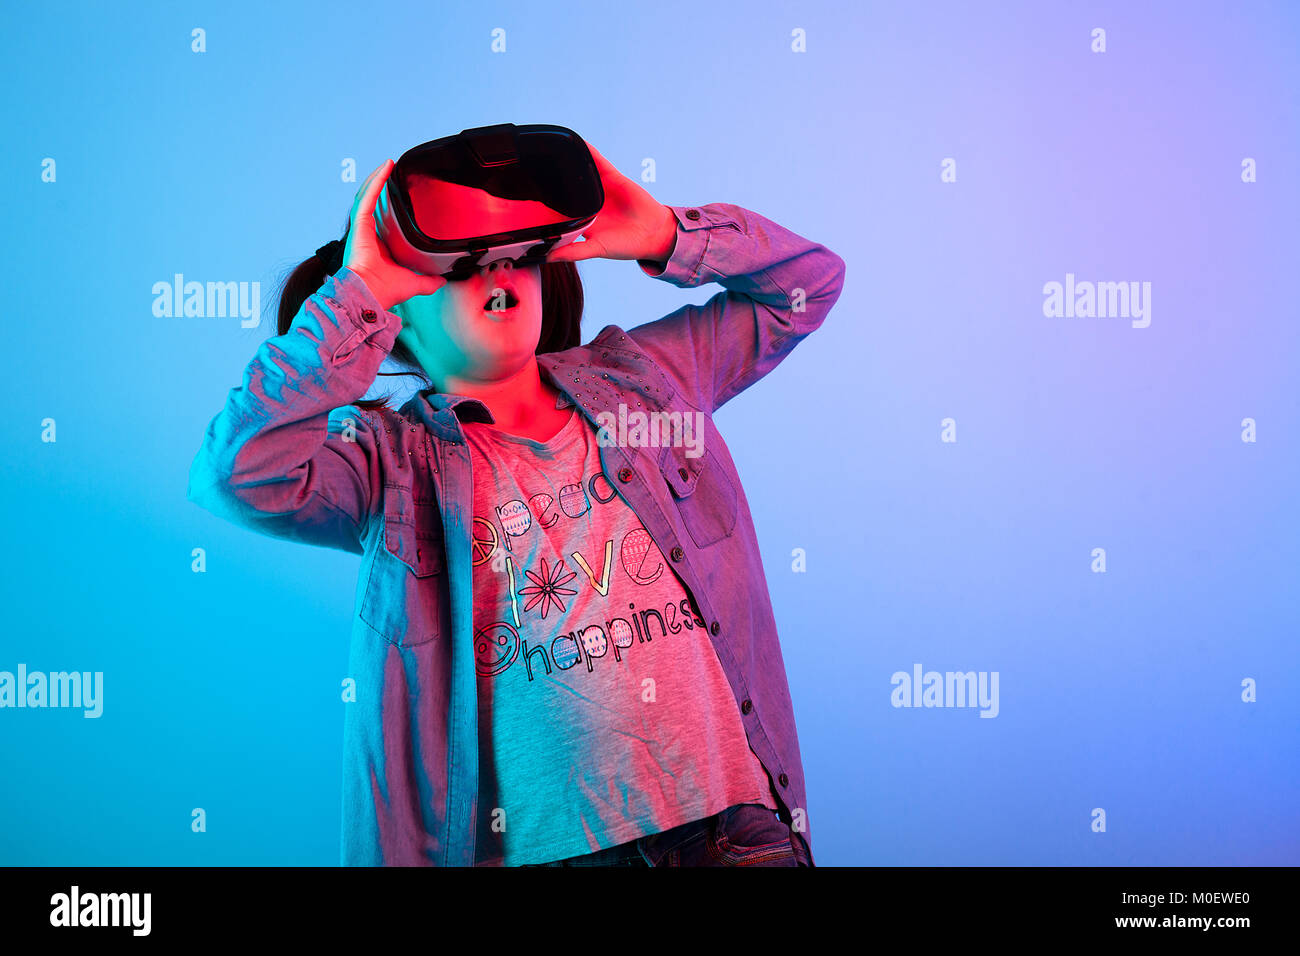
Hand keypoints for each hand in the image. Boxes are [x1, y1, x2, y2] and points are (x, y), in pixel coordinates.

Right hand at [341, 159, 446, 310]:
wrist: (370, 294)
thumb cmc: (384, 291)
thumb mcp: (413, 283)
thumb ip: (428, 281)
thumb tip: (442, 280)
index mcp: (377, 246)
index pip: (381, 219)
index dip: (387, 206)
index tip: (398, 195)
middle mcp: (367, 235)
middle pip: (371, 203)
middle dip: (380, 186)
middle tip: (391, 172)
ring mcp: (361, 228)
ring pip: (367, 196)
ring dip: (377, 178)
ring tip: (388, 164)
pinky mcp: (359, 224)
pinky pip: (367, 197)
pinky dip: (376, 181)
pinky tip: (385, 168)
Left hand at [544, 144, 676, 265]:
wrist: (653, 234)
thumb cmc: (626, 246)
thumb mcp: (596, 250)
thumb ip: (573, 252)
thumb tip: (547, 257)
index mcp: (583, 218)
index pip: (559, 207)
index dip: (545, 201)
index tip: (527, 196)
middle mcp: (589, 201)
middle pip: (567, 186)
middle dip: (553, 177)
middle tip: (533, 168)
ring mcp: (601, 188)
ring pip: (580, 171)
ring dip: (568, 161)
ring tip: (550, 149)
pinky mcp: (613, 178)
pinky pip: (598, 162)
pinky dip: (589, 152)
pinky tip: (577, 143)